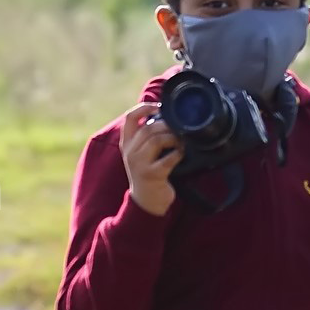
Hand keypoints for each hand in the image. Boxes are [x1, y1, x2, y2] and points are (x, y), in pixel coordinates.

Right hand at [118, 103, 182, 217]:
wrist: (146, 202)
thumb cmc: (149, 173)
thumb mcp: (142, 153)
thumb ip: (148, 136)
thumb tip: (166, 116)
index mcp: (127, 143)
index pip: (130, 118)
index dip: (144, 108)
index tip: (159, 107)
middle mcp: (130, 152)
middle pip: (148, 128)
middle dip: (167, 126)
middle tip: (179, 130)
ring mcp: (139, 164)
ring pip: (157, 140)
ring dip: (174, 138)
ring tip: (181, 142)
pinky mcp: (151, 174)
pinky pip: (168, 158)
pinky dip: (178, 153)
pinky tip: (182, 154)